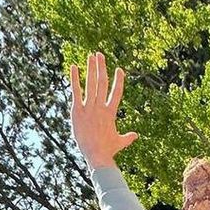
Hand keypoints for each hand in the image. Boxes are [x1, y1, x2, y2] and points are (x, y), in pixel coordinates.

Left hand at [70, 53, 137, 169]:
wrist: (97, 155)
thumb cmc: (108, 150)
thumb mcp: (120, 142)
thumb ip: (128, 137)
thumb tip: (136, 135)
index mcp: (111, 112)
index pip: (116, 92)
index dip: (119, 80)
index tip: (119, 70)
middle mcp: (100, 107)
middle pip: (102, 82)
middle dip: (101, 67)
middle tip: (100, 54)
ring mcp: (89, 108)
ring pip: (91, 84)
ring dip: (91, 68)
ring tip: (91, 56)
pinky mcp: (77, 111)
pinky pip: (76, 91)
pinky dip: (74, 78)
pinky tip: (73, 66)